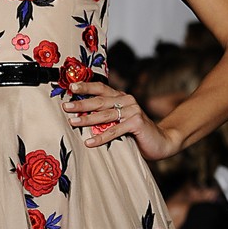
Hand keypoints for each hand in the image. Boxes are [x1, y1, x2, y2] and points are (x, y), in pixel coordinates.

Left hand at [61, 82, 178, 159]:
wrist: (162, 142)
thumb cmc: (136, 133)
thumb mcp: (119, 122)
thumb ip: (105, 117)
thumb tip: (79, 117)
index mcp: (121, 97)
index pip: (101, 88)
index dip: (86, 86)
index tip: (70, 87)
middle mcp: (126, 100)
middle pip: (100, 100)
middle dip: (81, 104)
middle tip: (66, 107)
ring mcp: (132, 110)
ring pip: (105, 115)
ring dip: (87, 119)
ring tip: (72, 122)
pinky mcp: (136, 123)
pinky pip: (114, 130)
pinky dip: (100, 137)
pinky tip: (89, 142)